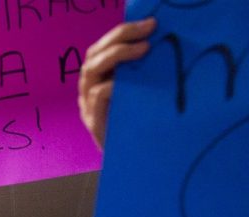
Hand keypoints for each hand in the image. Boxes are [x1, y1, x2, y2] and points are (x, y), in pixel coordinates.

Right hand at [79, 17, 155, 149]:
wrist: (130, 161)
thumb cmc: (136, 125)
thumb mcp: (138, 94)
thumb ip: (139, 74)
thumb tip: (160, 45)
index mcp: (98, 79)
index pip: (102, 47)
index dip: (123, 32)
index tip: (150, 24)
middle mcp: (88, 89)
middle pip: (95, 53)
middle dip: (121, 37)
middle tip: (148, 30)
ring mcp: (87, 105)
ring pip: (92, 70)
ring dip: (117, 55)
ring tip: (144, 49)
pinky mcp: (93, 121)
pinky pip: (98, 95)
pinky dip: (112, 85)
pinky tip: (128, 80)